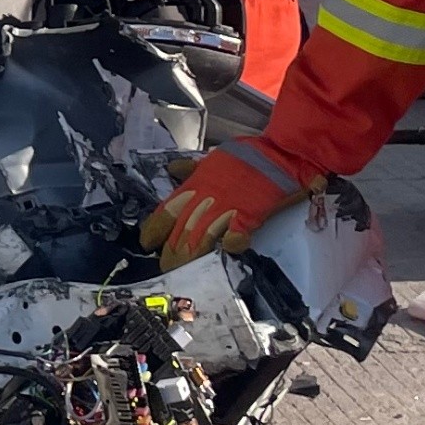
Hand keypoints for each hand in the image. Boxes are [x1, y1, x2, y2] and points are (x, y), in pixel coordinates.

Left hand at [138, 138, 316, 267]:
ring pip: (201, 238)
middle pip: (180, 231)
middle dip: (171, 253)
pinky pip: (236, 234)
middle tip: (166, 268)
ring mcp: (227, 207)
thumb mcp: (212, 159)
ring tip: (186, 272)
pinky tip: (227, 252)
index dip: (154, 229)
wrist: (279, 152)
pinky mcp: (249, 214)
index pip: (166, 211)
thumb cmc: (246, 156)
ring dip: (192, 257)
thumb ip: (191, 169)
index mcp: (195, 186)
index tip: (146, 243)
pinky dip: (231, 245)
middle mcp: (206, 198)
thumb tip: (174, 169)